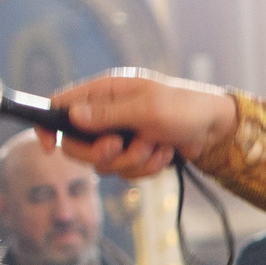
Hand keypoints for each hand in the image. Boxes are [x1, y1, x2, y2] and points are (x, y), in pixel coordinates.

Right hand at [48, 71, 238, 179]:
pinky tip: (164, 153)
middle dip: (100, 153)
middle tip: (120, 146)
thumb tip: (72, 116)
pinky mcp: (134, 153)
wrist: (215, 130)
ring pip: (103, 164)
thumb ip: (107, 114)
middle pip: (77, 144)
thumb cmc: (185, 109)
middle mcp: (108, 113)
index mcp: (105, 91)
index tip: (50, 146)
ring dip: (132, 161)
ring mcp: (120, 134)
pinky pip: (125, 172)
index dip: (50, 125)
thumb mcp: (146, 109)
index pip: (60, 105)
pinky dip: (146, 168)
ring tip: (156, 145)